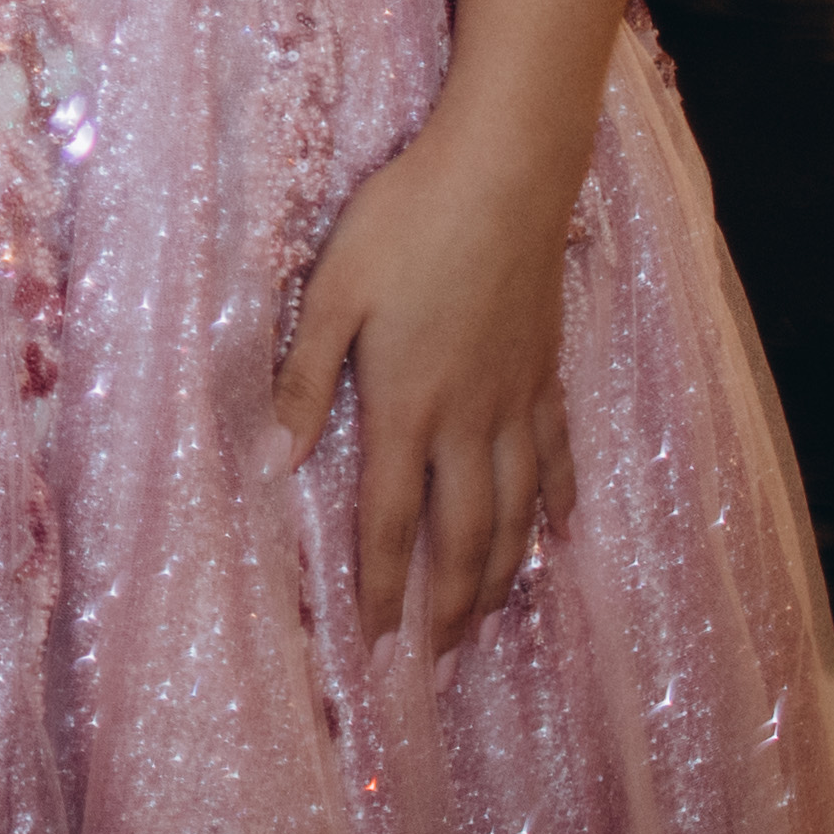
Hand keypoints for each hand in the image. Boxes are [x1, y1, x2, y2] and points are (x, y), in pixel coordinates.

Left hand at [273, 119, 580, 659]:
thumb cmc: (404, 222)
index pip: (393, 521)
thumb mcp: (332, 291)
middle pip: (465, 535)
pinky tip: (561, 532)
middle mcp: (470, 418)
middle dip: (450, 604)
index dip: (384, 587)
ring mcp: (518, 397)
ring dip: (503, 571)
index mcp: (407, 404)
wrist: (502, 173)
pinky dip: (559, 501)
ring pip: (518, 509)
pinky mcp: (546, 369)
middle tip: (440, 661)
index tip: (376, 643)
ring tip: (490, 619)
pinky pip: (558, 454)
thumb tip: (272, 460)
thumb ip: (303, 378)